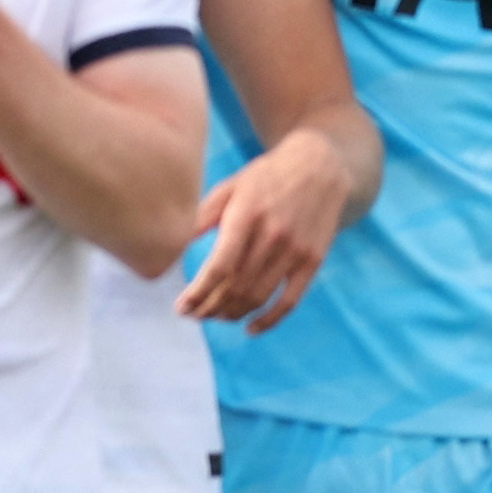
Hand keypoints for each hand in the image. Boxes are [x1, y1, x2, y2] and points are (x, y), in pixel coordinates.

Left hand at [179, 128, 362, 329]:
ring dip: (231, 314)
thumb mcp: (230, 186)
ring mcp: (296, 250)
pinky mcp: (313, 260)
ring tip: (213, 317)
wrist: (320, 164)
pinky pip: (290, 301)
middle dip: (208, 308)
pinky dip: (268, 320)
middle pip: (235, 287)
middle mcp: (273, 235)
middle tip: (192, 315)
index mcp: (247, 214)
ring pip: (258, 297)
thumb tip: (172, 245)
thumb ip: (202, 216)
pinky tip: (249, 328)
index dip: (198, 293)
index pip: (219, 266)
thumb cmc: (265, 176)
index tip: (181, 307)